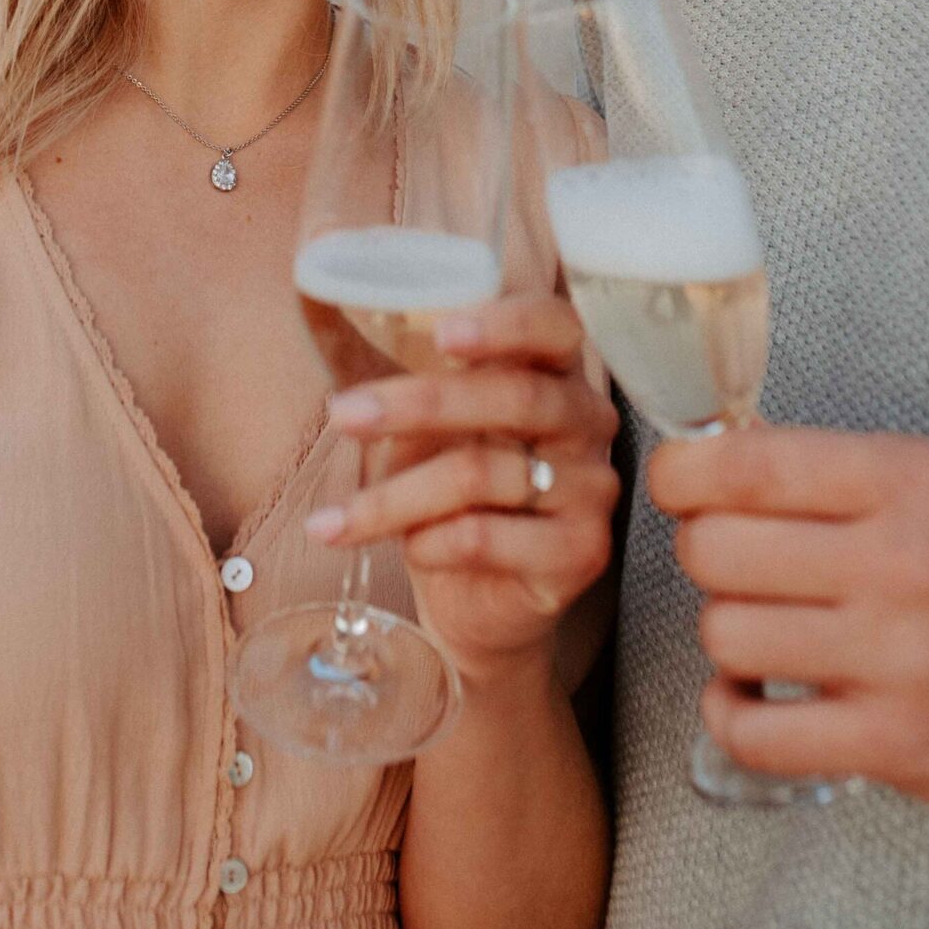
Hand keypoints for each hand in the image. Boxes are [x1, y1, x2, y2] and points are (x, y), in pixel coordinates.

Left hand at [308, 292, 619, 689]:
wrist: (480, 604)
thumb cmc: (452, 495)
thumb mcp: (434, 430)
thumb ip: (419, 384)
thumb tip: (342, 342)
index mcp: (558, 371)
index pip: (553, 327)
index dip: (504, 324)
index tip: (441, 335)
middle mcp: (588, 422)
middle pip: (516, 395)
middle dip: (420, 403)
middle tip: (343, 414)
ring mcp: (592, 488)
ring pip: (483, 473)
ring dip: (393, 497)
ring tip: (335, 521)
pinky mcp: (581, 552)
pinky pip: (487, 538)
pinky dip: (429, 542)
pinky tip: (408, 550)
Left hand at [650, 425, 928, 816]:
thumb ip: (844, 471)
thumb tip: (725, 465)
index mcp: (904, 482)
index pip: (743, 466)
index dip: (681, 474)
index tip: (680, 486)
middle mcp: (896, 565)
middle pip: (715, 551)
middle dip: (705, 553)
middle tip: (733, 562)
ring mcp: (897, 660)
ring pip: (726, 636)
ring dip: (727, 633)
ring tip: (761, 628)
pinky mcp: (899, 745)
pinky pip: (757, 734)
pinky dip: (733, 716)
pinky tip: (754, 698)